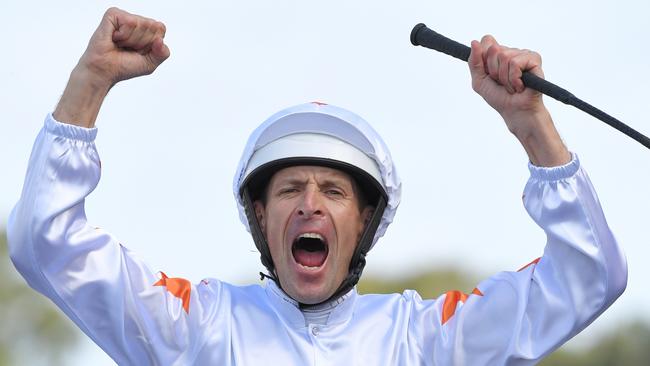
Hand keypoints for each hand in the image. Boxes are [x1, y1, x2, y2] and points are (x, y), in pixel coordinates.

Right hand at [54, 8, 169, 126]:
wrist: (104, 71)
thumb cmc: (124, 66)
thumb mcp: (150, 63)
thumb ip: (162, 53)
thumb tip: (160, 41)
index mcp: (147, 30)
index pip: (161, 29)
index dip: (152, 44)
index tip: (139, 51)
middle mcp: (137, 21)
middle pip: (152, 26)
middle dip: (142, 43)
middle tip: (128, 48)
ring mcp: (124, 17)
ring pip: (141, 24)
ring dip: (131, 40)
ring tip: (120, 44)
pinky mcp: (113, 14)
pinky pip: (129, 22)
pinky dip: (123, 35)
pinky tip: (114, 38)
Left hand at [468, 35, 570, 165]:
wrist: (515, 111)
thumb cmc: (499, 97)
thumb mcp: (479, 80)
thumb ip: (474, 62)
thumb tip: (474, 42)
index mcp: (498, 53)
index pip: (486, 41)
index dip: (484, 60)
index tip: (489, 74)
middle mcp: (511, 51)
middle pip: (493, 49)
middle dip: (493, 71)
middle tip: (502, 82)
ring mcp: (524, 53)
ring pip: (504, 56)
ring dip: (504, 77)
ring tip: (511, 86)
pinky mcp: (534, 59)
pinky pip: (515, 63)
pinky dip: (514, 79)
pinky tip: (520, 86)